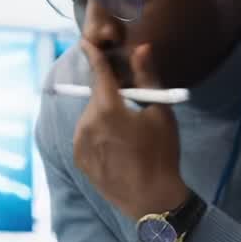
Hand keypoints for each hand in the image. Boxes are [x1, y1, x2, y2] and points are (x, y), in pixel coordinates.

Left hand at [73, 40, 189, 219]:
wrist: (151, 200)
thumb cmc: (161, 154)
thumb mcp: (161, 114)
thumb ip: (148, 78)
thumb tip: (141, 48)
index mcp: (108, 108)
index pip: (98, 73)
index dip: (93, 54)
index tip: (85, 42)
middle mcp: (87, 123)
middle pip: (97, 97)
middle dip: (110, 95)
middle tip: (130, 107)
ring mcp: (79, 142)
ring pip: (91, 117)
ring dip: (104, 116)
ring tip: (126, 133)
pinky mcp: (79, 158)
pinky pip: (86, 136)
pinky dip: (98, 134)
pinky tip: (117, 147)